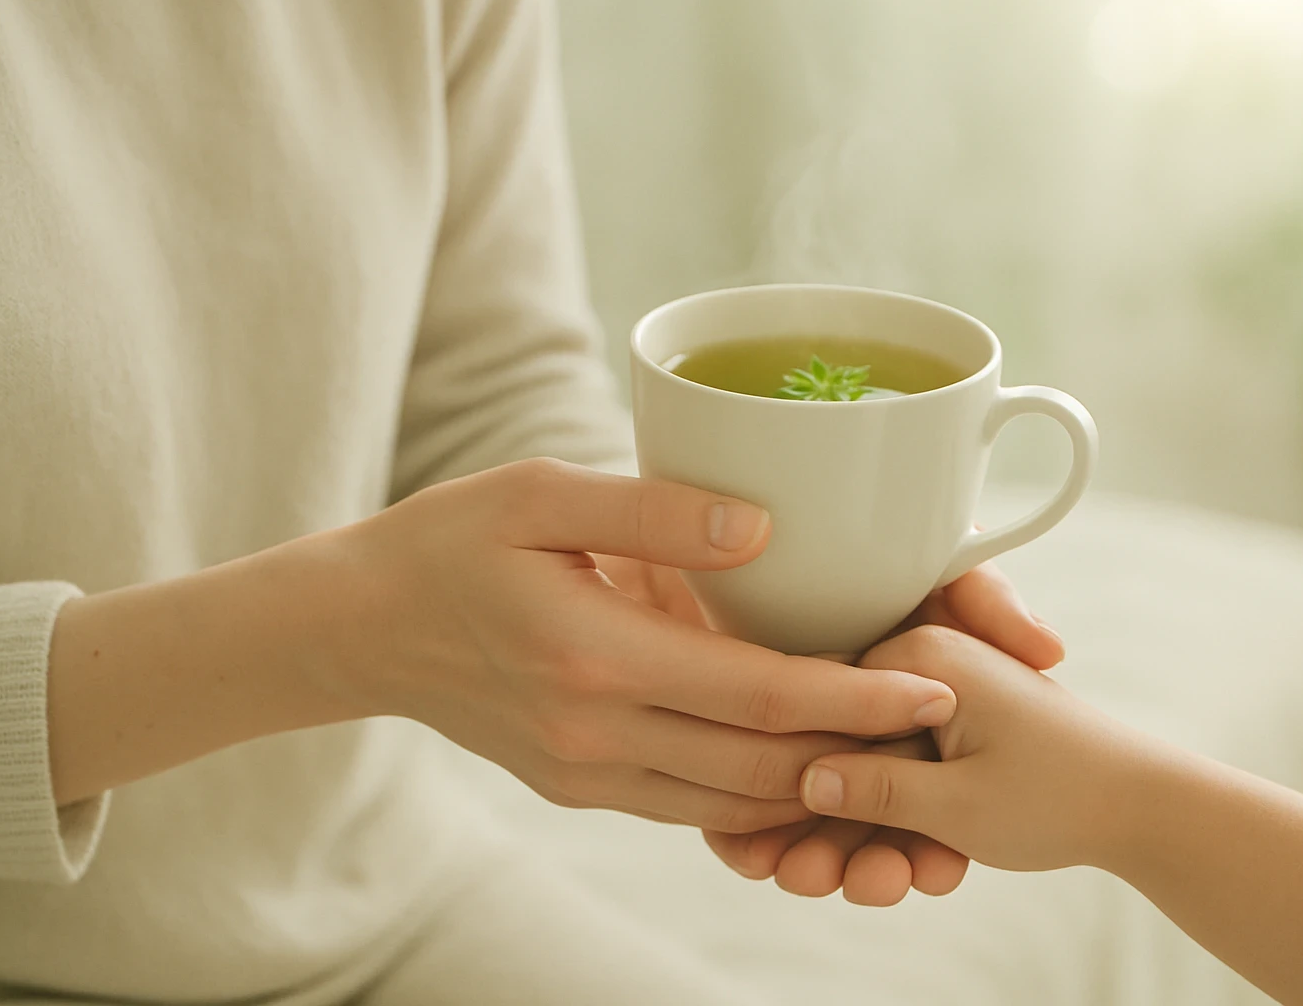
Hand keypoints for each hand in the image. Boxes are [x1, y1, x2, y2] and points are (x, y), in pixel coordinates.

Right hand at [324, 458, 958, 831]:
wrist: (361, 628)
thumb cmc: (450, 543)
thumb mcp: (537, 496)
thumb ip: (650, 512)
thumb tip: (762, 529)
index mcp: (596, 659)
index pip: (760, 694)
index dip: (858, 696)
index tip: (936, 684)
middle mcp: (597, 735)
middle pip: (764, 764)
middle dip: (863, 751)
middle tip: (940, 722)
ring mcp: (587, 774)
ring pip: (734, 802)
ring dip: (818, 784)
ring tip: (892, 750)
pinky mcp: (580, 786)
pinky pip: (690, 806)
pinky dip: (756, 795)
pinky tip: (800, 762)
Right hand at [703, 568, 1064, 903]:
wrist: (1145, 809)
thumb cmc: (1059, 795)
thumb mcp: (954, 805)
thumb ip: (872, 791)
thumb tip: (801, 781)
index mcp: (921, 658)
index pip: (821, 703)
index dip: (794, 773)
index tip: (771, 834)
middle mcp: (926, 669)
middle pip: (846, 746)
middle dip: (828, 820)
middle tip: (804, 877)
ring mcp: (940, 705)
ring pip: (876, 773)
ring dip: (865, 834)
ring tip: (854, 886)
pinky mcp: (954, 739)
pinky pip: (909, 781)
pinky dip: (905, 827)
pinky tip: (905, 873)